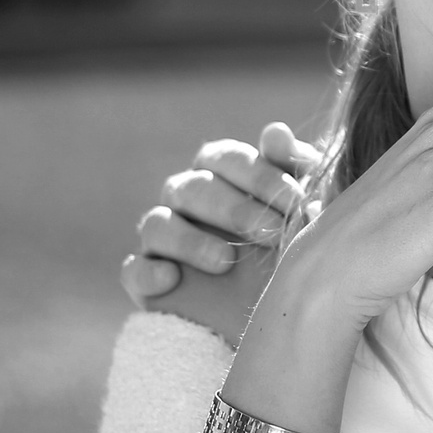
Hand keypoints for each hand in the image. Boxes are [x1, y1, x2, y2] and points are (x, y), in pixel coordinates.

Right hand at [120, 123, 320, 307]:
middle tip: (273, 234)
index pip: (228, 158)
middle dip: (235, 210)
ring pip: (157, 224)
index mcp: (219, 171)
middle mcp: (184, 197)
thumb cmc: (291, 236)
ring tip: (226, 262)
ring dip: (190, 241)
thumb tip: (276, 132)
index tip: (298, 202)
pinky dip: (148, 272)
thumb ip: (292, 166)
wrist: (276, 301)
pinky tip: (171, 279)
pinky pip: (133, 270)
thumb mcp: (299, 203)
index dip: (261, 176)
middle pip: (194, 189)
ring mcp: (160, 236)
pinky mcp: (147, 277)